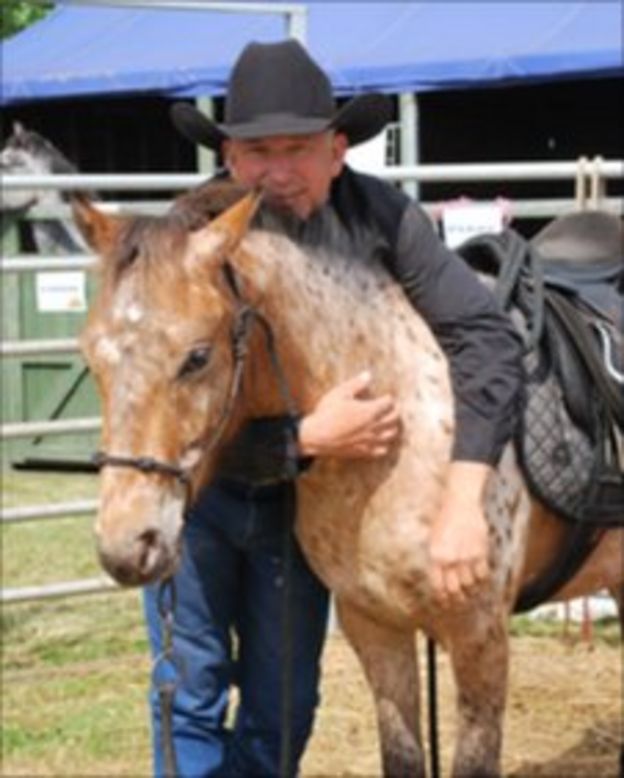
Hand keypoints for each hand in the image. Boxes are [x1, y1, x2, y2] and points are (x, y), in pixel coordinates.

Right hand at [298, 371, 400, 458]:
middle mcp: (373, 426)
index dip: (389, 398)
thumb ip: (356, 384)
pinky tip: (381, 441)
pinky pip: (381, 450)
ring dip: (393, 427)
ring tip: (391, 423)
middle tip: (394, 407)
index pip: (388, 403)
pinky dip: (384, 445)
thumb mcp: (340, 393)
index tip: (387, 396)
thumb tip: (368, 375)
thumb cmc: (327, 413)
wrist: (317, 436)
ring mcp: (369, 440)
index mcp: (370, 410)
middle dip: (396, 411)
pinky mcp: (363, 451)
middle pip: (393, 418)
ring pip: (390, 434)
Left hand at [429, 462, 491, 606]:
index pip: (439, 586)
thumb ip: (438, 561)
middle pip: (455, 590)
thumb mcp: (434, 540)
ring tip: (471, 592)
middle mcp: (450, 559)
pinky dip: (482, 580)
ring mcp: (466, 556)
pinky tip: (481, 580)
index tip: (446, 603)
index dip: (443, 597)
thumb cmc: (445, 521)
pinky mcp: (480, 551)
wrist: (460, 502)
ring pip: (470, 584)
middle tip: (461, 601)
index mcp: (435, 556)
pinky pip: (483, 574)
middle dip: (457, 599)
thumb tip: (442, 582)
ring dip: (471, 591)